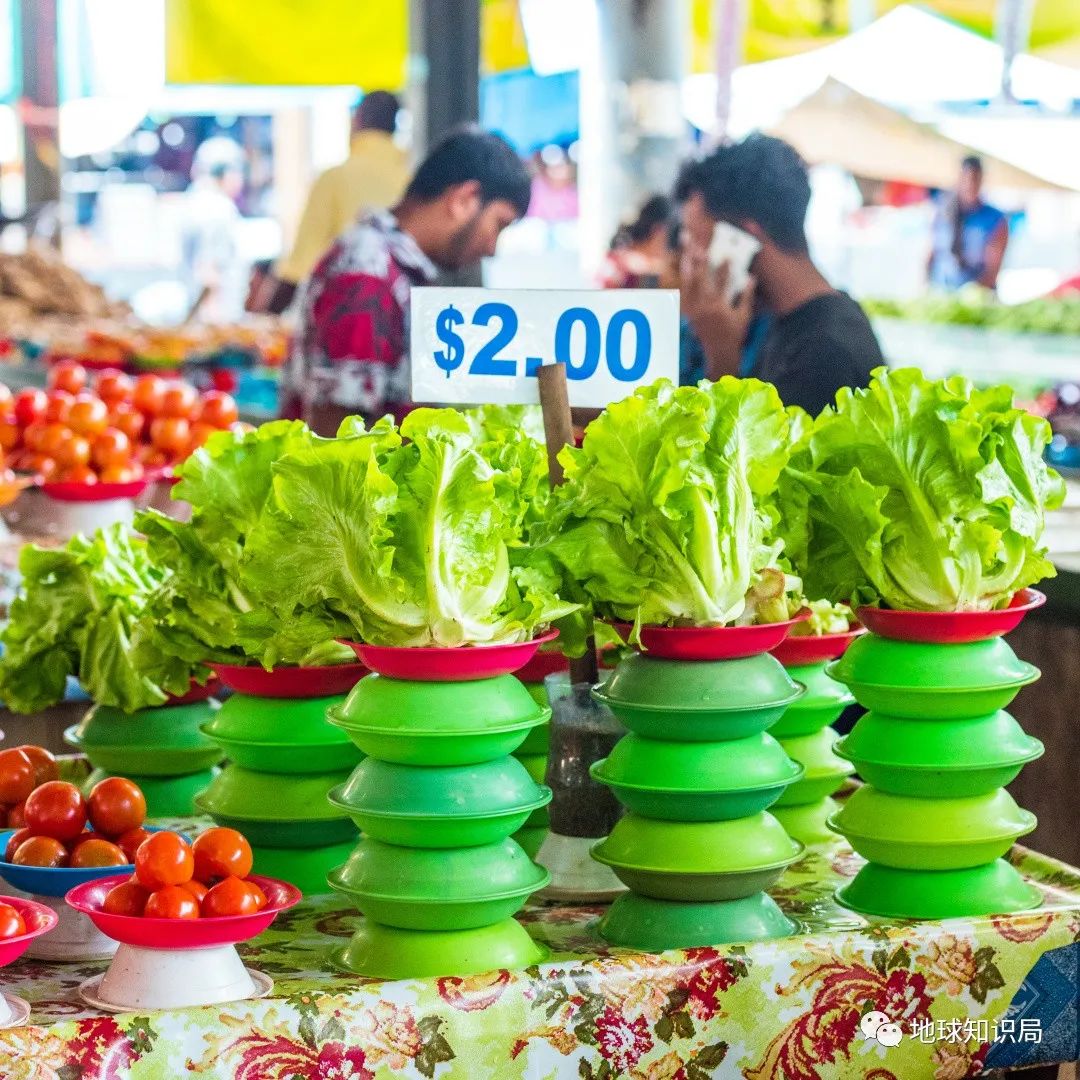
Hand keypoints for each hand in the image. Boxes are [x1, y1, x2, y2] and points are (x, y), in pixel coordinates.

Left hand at [681, 247, 756, 379]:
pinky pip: (683, 293)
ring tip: (688, 251)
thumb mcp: (744, 316)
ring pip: (688, 284)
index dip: (725, 268)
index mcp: (720, 308)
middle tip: (699, 246)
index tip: (727, 255)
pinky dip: (682, 280)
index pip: (722, 283)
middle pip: (700, 280)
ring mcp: (694, 311)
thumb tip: (751, 277)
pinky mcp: (688, 313)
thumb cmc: (735, 335)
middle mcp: (704, 308)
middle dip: (700, 262)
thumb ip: (746, 296)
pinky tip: (683, 268)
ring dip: (688, 267)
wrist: (720, 353)